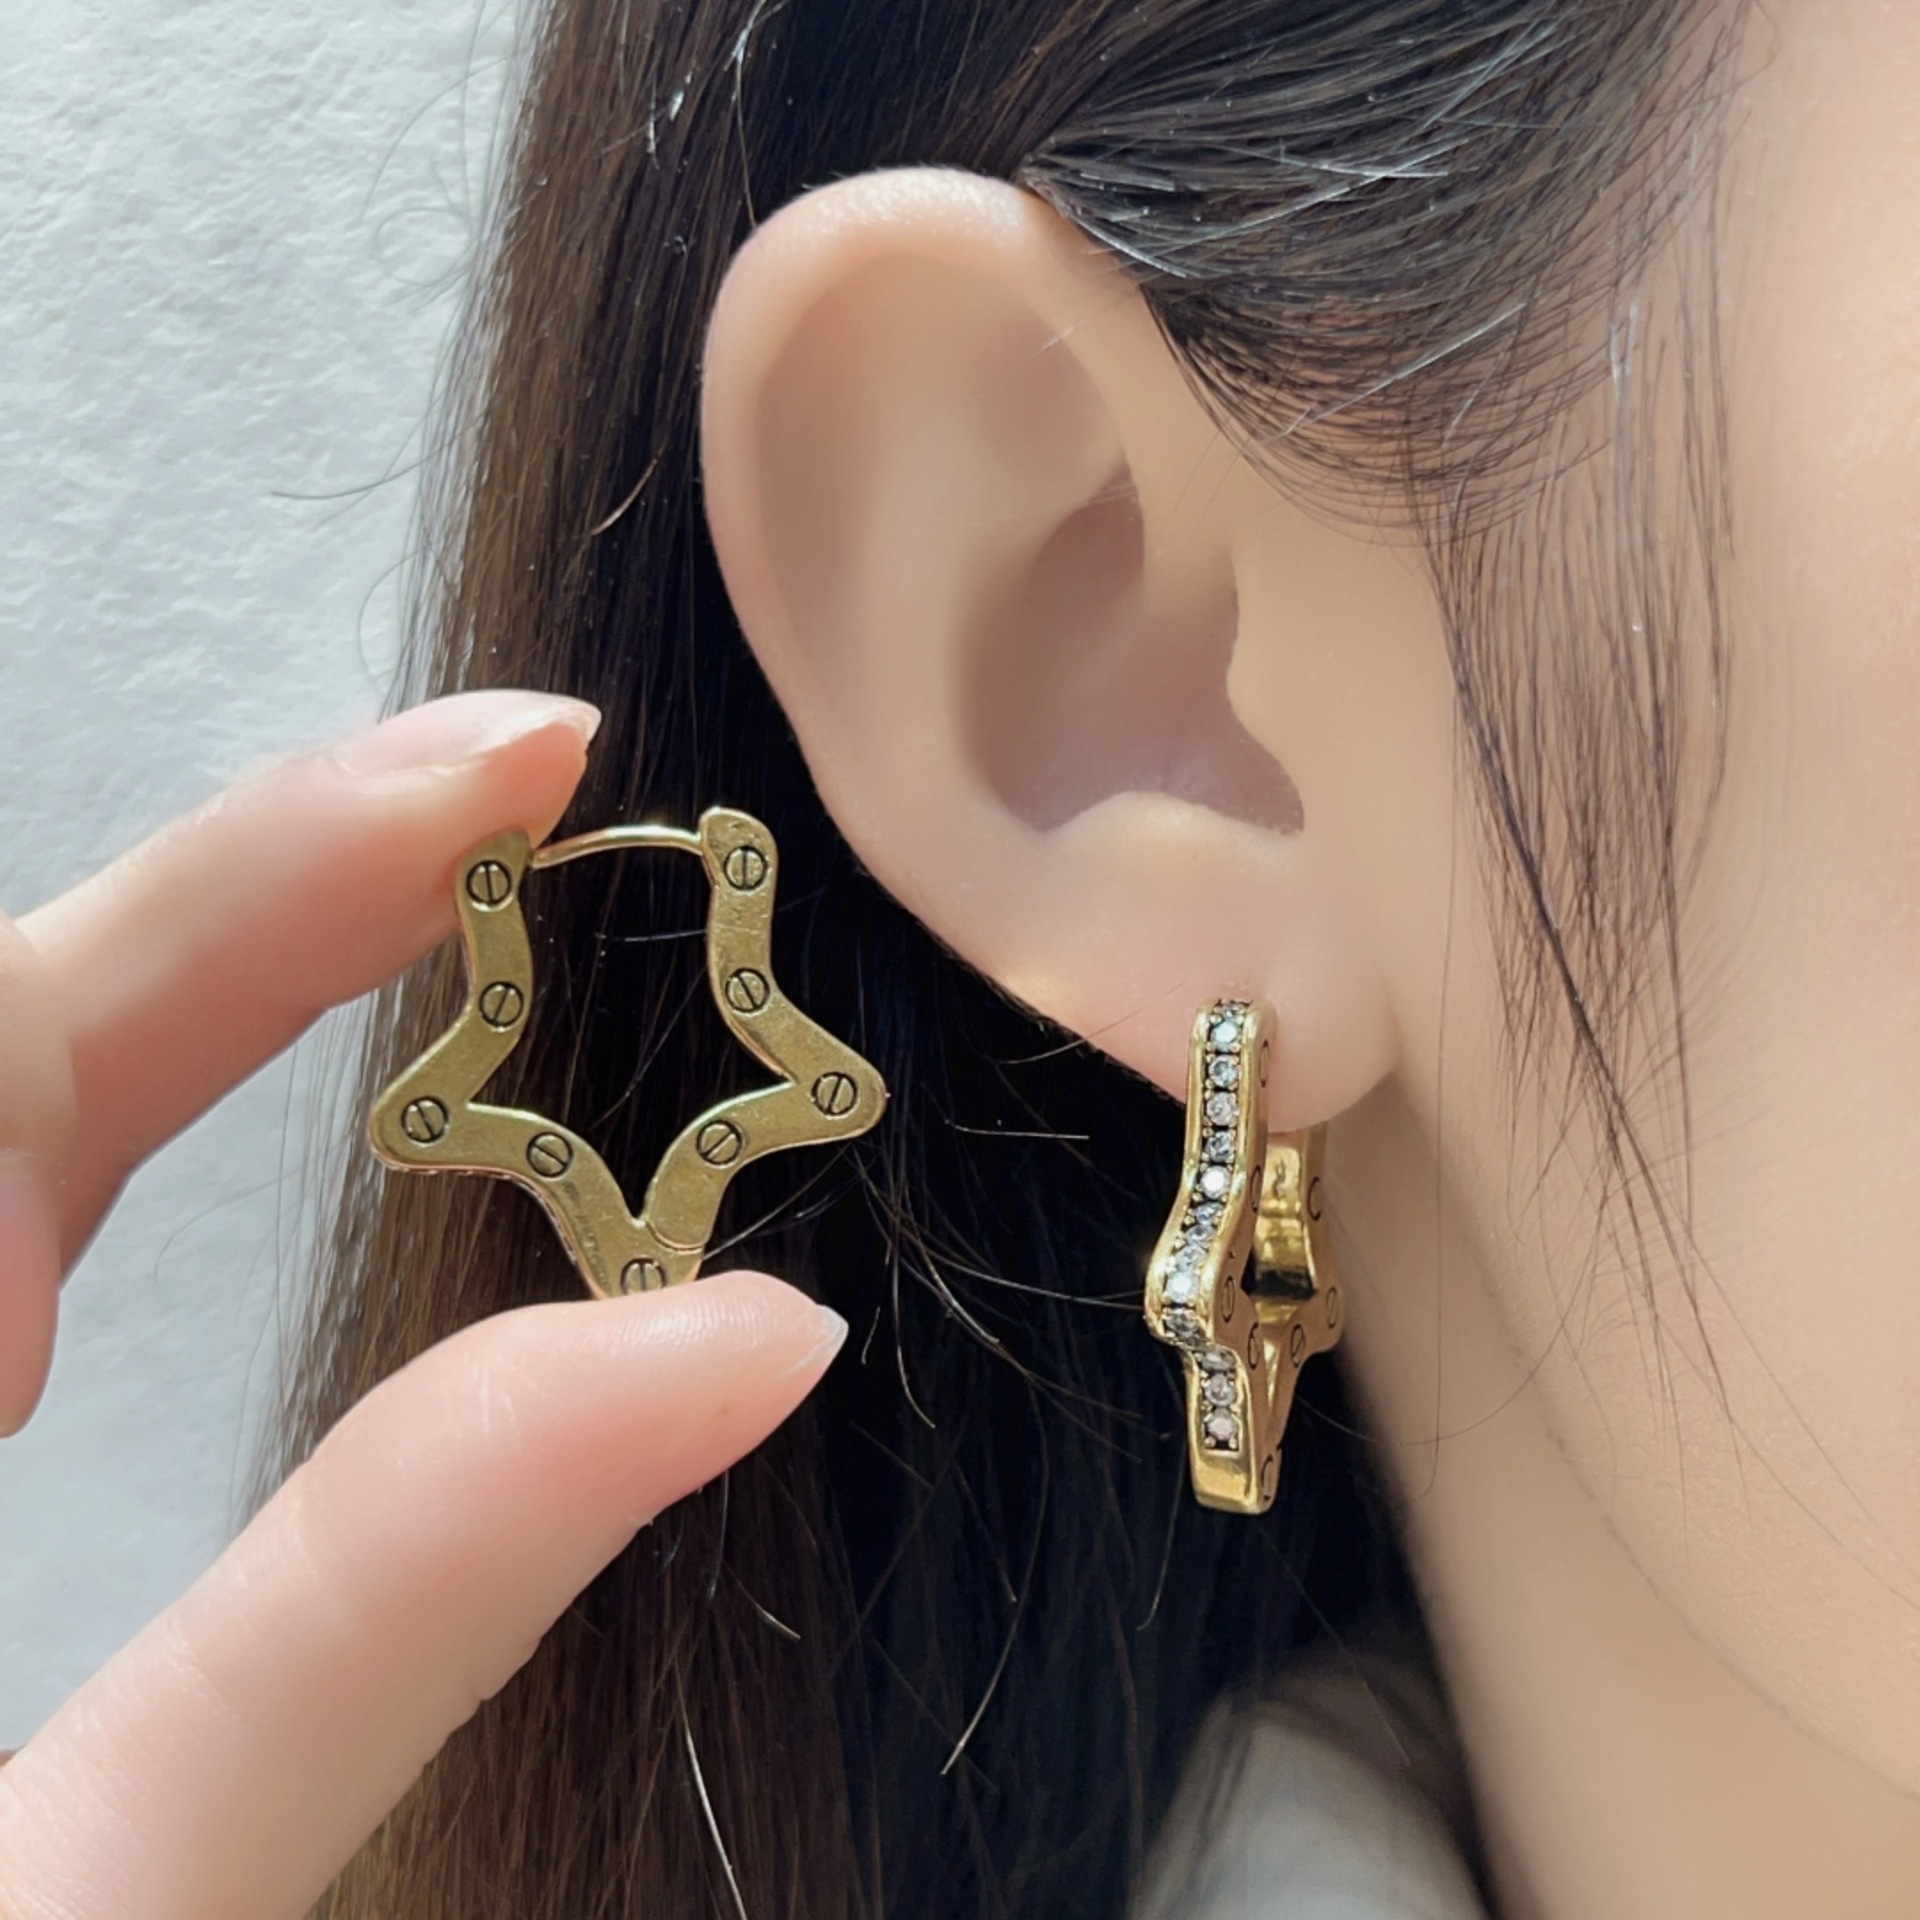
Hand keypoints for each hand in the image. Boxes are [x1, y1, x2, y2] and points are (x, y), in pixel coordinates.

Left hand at [0, 694, 847, 1918]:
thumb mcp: (94, 1908)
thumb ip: (399, 1602)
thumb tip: (739, 1347)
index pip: (11, 1051)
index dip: (284, 860)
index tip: (532, 753)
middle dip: (251, 909)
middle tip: (515, 813)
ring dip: (152, 1026)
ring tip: (404, 951)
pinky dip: (55, 1170)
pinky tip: (108, 1227)